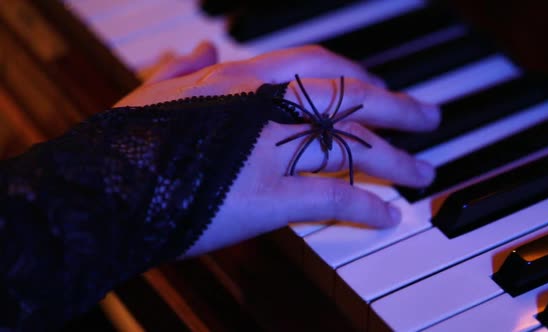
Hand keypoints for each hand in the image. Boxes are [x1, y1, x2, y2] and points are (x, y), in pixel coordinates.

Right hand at [117, 44, 439, 256]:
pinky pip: (328, 198)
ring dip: (395, 160)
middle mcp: (263, 105)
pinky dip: (364, 207)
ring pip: (349, 147)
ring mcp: (267, 150)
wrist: (102, 187)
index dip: (360, 75)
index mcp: (241, 78)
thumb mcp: (157, 91)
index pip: (320, 64)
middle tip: (432, 118)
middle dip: (398, 107)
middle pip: (350, 99)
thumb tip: (202, 47)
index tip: (382, 89)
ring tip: (424, 173)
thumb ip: (186, 67)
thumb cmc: (129, 140)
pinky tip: (389, 217)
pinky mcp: (264, 197)